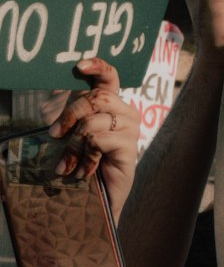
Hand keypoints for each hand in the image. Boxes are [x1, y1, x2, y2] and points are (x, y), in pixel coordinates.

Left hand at [43, 59, 138, 221]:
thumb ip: (70, 117)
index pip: (110, 77)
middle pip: (97, 98)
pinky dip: (84, 158)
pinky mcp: (130, 146)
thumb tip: (51, 98)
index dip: (98, 66)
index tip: (79, 65)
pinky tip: (83, 172)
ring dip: (73, 145)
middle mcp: (125, 112)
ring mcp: (131, 128)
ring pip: (92, 122)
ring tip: (68, 164)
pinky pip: (98, 140)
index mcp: (111, 105)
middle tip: (55, 134)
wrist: (95, 201)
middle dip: (70, 115)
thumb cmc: (81, 165)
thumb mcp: (72, 137)